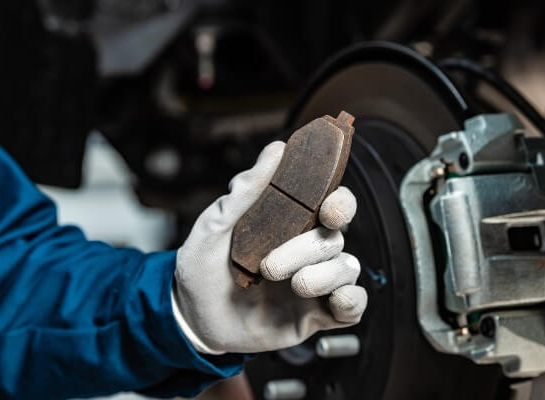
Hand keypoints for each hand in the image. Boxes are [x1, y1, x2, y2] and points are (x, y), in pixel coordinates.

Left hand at [172, 141, 366, 353]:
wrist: (191, 319)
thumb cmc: (202, 268)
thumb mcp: (214, 226)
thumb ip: (246, 190)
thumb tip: (275, 150)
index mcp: (290, 225)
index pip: (332, 205)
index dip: (341, 203)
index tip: (328, 210)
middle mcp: (307, 251)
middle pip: (336, 237)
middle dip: (310, 248)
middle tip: (272, 265)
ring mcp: (315, 283)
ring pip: (347, 268)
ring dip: (321, 276)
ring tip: (290, 285)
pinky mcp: (317, 315)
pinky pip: (353, 306)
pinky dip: (351, 301)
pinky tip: (331, 302)